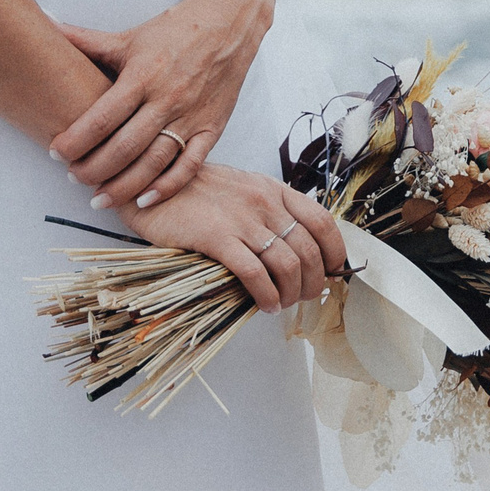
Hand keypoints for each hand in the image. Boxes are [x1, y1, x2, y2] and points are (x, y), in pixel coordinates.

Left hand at [47, 0, 270, 210]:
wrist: (229, 23)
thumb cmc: (175, 30)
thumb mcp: (128, 36)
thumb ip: (85, 39)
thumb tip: (45, 22)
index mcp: (144, 75)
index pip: (102, 117)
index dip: (75, 140)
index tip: (55, 152)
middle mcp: (167, 99)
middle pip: (125, 147)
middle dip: (93, 169)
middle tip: (73, 178)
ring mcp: (192, 116)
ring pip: (154, 162)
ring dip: (124, 186)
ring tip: (99, 199)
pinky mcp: (212, 127)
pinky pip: (189, 164)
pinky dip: (167, 186)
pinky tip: (144, 199)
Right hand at [125, 165, 348, 313]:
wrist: (154, 185)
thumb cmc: (198, 194)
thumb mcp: (244, 191)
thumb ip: (270, 212)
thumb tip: (297, 248)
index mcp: (274, 190)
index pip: (322, 221)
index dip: (335, 252)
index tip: (334, 273)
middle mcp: (264, 202)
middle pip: (308, 249)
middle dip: (314, 282)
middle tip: (305, 298)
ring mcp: (242, 219)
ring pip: (287, 264)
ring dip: (291, 293)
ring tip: (283, 304)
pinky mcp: (217, 237)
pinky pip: (254, 273)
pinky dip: (266, 295)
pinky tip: (265, 306)